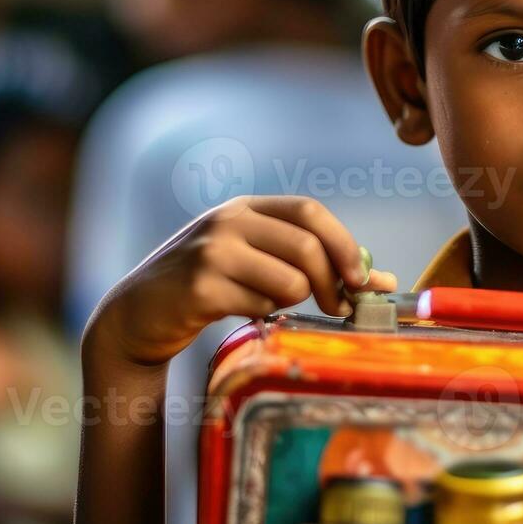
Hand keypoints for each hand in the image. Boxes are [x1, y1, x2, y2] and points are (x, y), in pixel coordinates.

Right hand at [84, 195, 396, 368]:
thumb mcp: (256, 262)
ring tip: (268, 304)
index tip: (363, 278)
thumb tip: (385, 280)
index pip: (310, 211)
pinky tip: (240, 313)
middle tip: (336, 308)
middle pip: (306, 245)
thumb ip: (312, 263)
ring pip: (289, 280)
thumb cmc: (208, 287)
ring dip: (292, 302)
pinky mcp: (199, 287)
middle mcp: (228, 221)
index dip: (345, 244)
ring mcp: (211, 251)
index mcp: (246, 207)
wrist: (138, 314)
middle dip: (332, 282)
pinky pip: (259, 305)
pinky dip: (262, 316)